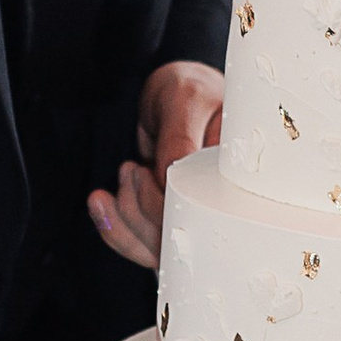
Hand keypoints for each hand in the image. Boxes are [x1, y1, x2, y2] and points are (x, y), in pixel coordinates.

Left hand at [89, 56, 225, 269]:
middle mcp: (223, 205)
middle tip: (131, 169)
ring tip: (124, 174)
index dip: (166, 206)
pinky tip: (101, 203)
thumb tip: (170, 179)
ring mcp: (198, 217)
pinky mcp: (174, 222)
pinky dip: (115, 229)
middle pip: (182, 241)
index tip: (146, 172)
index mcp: (239, 178)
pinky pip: (144, 245)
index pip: (205, 216)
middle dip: (140, 213)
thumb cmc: (192, 91)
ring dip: (125, 220)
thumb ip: (179, 139)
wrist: (181, 95)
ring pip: (158, 250)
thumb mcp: (185, 99)